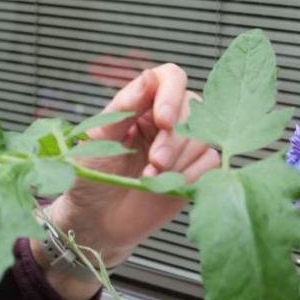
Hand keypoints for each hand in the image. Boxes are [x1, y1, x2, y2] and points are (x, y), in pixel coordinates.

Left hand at [50, 63, 219, 268]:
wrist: (95, 222)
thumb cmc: (89, 178)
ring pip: (203, 136)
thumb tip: (148, 76)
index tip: (163, 120)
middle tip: (155, 161)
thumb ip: (124, 108)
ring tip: (149, 178)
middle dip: (174, 138)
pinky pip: (210, 162)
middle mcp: (165, 120)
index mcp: (141, 104)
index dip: (172, 94)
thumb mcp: (98, 141)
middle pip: (192, 108)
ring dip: (179, 159)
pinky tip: (166, 187)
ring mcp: (182, 146)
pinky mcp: (194, 172)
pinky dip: (191, 175)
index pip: (170, 78)